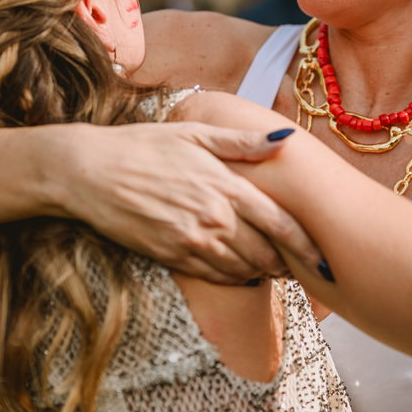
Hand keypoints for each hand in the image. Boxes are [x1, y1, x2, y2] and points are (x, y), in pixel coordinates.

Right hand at [50, 121, 320, 284]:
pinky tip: (240, 273)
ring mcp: (191, 240)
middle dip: (287, 263)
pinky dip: (233, 278)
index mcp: (225, 184)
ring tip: (273, 270)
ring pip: (242, 268)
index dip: (305, 244)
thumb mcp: (194, 133)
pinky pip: (213, 276)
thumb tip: (285, 138)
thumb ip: (242, 142)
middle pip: (265, 252)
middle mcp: (213, 216)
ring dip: (262, 273)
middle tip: (300, 266)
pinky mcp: (171, 256)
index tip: (322, 256)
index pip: (279, 222)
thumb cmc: (144, 146)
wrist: (89, 172)